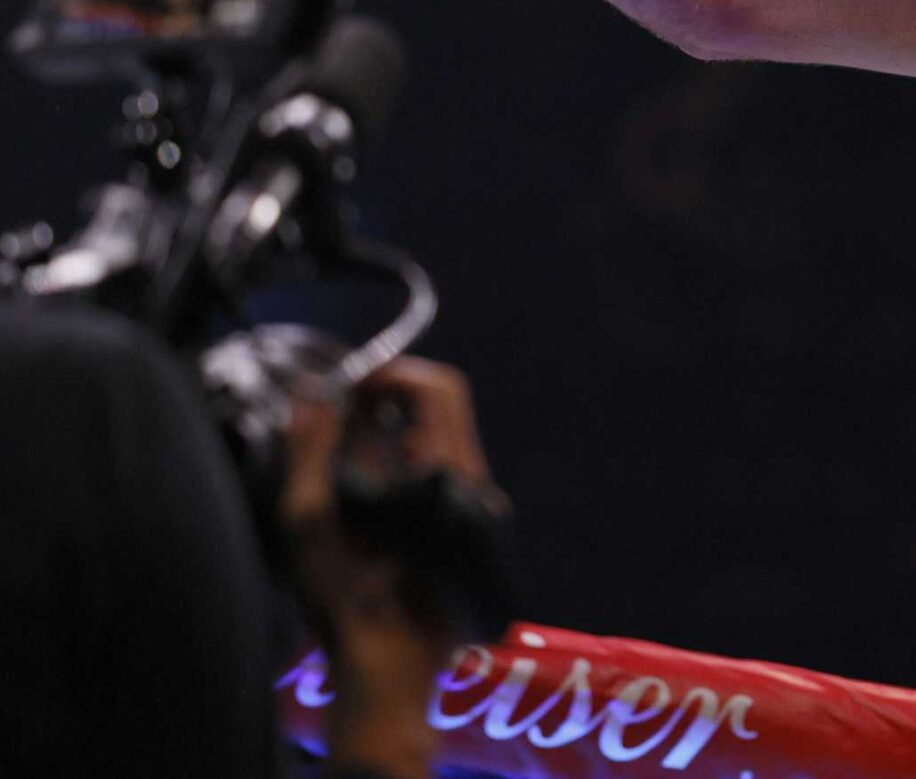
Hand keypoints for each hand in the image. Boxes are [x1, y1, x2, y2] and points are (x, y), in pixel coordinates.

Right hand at [281, 358, 506, 777]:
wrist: (388, 669)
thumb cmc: (348, 601)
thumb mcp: (311, 521)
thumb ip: (311, 451)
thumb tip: (312, 398)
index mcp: (445, 473)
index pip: (438, 388)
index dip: (389, 375)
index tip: (346, 388)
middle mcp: (473, 484)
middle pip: (443, 408)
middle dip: (389, 397)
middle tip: (341, 411)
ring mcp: (476, 507)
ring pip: (441, 440)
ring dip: (395, 430)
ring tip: (344, 446)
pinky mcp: (468, 530)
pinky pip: (440, 471)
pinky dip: (405, 460)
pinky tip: (366, 483)